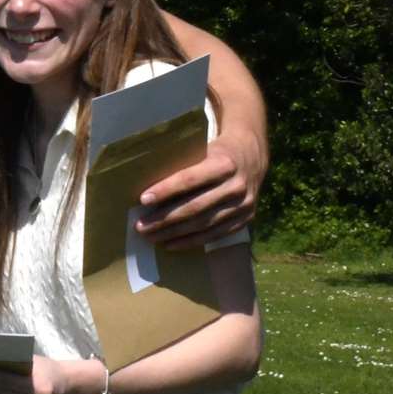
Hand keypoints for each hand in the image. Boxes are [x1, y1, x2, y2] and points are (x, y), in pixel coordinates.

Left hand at [136, 136, 261, 248]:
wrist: (252, 156)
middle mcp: (237, 186)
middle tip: (141, 226)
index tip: (143, 199)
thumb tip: (145, 181)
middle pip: (195, 207)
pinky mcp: (245, 219)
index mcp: (225, 164)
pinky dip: (191, 241)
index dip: (166, 190)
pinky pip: (215, 235)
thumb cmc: (216, 152)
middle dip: (165, 219)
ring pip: (204, 224)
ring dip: (174, 233)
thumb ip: (182, 163)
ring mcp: (244, 205)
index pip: (190, 179)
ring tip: (151, 237)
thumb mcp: (202, 149)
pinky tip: (171, 244)